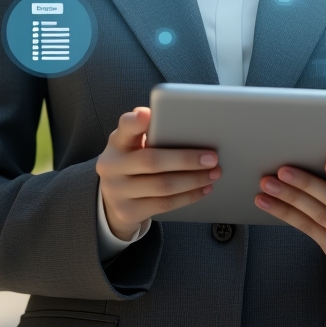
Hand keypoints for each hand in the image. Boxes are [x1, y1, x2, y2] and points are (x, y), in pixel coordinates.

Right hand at [95, 107, 220, 241]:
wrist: (113, 200)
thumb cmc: (133, 162)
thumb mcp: (133, 144)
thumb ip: (151, 131)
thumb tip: (184, 121)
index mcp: (117, 142)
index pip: (125, 127)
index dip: (135, 122)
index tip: (148, 114)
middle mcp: (112, 166)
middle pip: (152, 161)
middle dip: (186, 159)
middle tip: (212, 157)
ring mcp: (117, 191)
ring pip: (163, 186)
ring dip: (193, 180)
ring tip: (213, 173)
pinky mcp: (128, 212)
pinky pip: (164, 204)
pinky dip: (187, 196)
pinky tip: (203, 189)